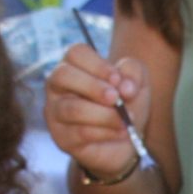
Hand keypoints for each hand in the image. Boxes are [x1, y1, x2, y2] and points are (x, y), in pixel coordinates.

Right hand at [44, 42, 149, 181]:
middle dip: (93, 87)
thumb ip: (133, 73)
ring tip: (125, 120)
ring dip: (104, 115)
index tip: (117, 79)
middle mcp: (57, 86)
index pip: (75, 54)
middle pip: (63, 76)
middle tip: (116, 98)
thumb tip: (124, 86)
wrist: (126, 139)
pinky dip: (105, 132)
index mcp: (74, 66)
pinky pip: (80, 133)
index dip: (98, 64)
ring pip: (73, 108)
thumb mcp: (136, 82)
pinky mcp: (62, 137)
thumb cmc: (125, 103)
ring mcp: (55, 112)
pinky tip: (120, 132)